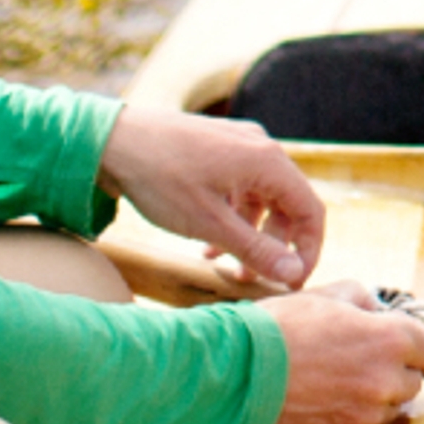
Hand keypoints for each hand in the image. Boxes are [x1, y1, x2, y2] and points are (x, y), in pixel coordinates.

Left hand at [99, 105, 323, 290]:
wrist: (113, 141)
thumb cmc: (161, 179)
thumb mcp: (209, 224)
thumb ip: (255, 249)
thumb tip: (294, 273)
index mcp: (267, 161)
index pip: (310, 210)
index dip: (308, 249)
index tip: (293, 282)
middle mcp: (260, 147)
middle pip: (287, 203)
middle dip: (274, 244)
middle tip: (254, 278)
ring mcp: (238, 145)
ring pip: (261, 196)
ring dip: (250, 233)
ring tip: (223, 263)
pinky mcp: (218, 148)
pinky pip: (240, 186)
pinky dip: (232, 216)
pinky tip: (207, 240)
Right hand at [254, 288, 423, 423]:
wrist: (239, 376)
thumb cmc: (283, 328)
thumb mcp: (330, 294)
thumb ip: (365, 299)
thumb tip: (378, 309)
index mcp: (391, 339)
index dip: (412, 339)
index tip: (394, 336)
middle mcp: (386, 380)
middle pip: (413, 378)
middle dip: (394, 367)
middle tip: (361, 356)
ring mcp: (366, 413)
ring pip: (391, 405)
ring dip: (376, 393)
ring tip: (339, 377)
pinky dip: (354, 413)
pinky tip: (326, 397)